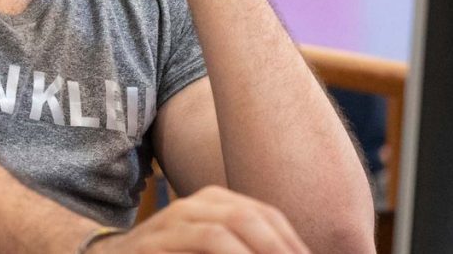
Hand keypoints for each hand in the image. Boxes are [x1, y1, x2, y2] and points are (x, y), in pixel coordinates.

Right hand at [89, 186, 310, 253]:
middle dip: (284, 247)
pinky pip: (204, 241)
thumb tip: (294, 253)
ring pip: (229, 226)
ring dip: (262, 250)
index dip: (294, 242)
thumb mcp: (212, 250)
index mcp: (216, 203)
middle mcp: (197, 204)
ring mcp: (175, 221)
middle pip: (253, 216)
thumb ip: (242, 246)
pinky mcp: (157, 242)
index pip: (267, 215)